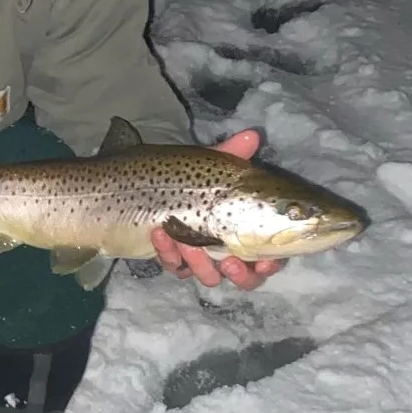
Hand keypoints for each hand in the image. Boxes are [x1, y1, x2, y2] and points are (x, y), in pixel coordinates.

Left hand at [149, 128, 285, 290]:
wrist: (141, 185)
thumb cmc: (184, 176)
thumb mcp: (208, 165)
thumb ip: (231, 154)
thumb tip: (252, 135)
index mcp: (244, 228)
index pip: (268, 256)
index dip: (270, 263)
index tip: (264, 262)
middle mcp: (227, 248)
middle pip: (245, 277)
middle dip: (239, 274)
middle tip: (228, 262)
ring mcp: (200, 257)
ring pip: (209, 276)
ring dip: (199, 263)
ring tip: (186, 242)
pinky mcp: (174, 260)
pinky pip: (175, 266)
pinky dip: (167, 253)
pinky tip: (159, 233)